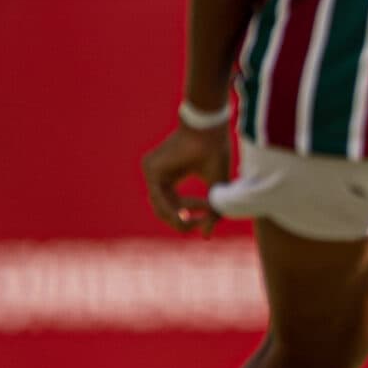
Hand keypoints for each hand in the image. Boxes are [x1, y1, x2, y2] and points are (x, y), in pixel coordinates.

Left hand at [141, 120, 231, 234]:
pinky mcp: (150, 169)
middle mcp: (158, 175)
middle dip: (184, 220)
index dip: (192, 216)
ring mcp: (151, 171)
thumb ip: (212, 212)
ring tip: (198, 217)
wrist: (210, 130)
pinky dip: (170, 209)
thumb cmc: (216, 153)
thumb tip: (205, 237)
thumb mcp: (217, 188)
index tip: (209, 218)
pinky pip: (157, 197)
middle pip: (164, 210)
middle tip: (202, 223)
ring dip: (179, 216)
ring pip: (159, 207)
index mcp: (171, 177)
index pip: (175, 206)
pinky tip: (184, 216)